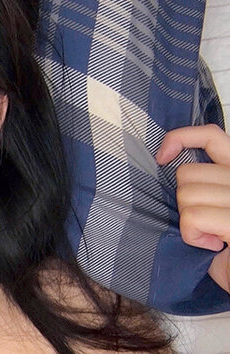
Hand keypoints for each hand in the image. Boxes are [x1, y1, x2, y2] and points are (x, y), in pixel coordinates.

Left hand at [156, 124, 229, 293]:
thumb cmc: (229, 250)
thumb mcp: (216, 207)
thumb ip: (204, 184)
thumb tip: (167, 164)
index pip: (211, 135)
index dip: (180, 139)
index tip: (162, 158)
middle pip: (187, 173)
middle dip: (184, 201)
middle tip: (204, 222)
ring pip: (187, 195)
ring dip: (188, 222)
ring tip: (211, 235)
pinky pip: (193, 217)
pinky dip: (193, 235)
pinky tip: (212, 245)